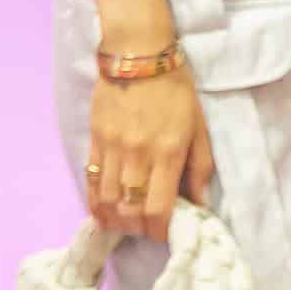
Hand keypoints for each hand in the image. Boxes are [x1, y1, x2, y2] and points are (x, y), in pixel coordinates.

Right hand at [85, 65, 213, 240]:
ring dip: (116, 219)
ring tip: (125, 223)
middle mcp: (138, 155)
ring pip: (107, 200)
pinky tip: (102, 212)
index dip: (159, 230)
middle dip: (138, 228)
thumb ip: (199, 168)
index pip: (158, 208)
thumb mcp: (199, 128)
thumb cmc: (176, 91)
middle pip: (130, 209)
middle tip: (145, 229)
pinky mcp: (95, 140)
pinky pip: (90, 180)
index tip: (164, 233)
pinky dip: (95, 202)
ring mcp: (112, 149)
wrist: (138, 55)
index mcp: (168, 153)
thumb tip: (199, 204)